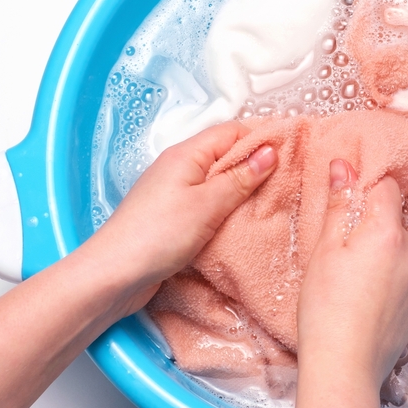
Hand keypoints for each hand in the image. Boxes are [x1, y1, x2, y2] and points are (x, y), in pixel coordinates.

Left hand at [86, 122, 276, 316]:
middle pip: (227, 154)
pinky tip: (246, 221)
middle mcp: (181, 168)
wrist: (112, 276)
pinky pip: (210, 203)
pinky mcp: (175, 218)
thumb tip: (270, 151)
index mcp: (186, 154)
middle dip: (258, 164)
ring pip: (220, 181)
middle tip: (292, 177)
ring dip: (245, 189)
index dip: (264, 136)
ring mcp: (177, 193)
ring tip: (276, 200)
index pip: (232, 131)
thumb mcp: (207, 205)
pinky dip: (230, 208)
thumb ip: (240, 178)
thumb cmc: (156, 236)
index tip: (295, 149)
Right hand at [297, 159, 407, 388]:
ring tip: (351, 280)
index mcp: (388, 233)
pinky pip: (404, 279)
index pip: (387, 187)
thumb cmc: (326, 309)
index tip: (348, 199)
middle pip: (394, 222)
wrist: (345, 368)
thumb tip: (344, 167)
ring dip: (380, 255)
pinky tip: (364, 300)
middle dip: (370, 227)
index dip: (367, 187)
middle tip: (341, 250)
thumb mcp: (324, 251)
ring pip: (399, 252)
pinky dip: (388, 281)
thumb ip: (339, 206)